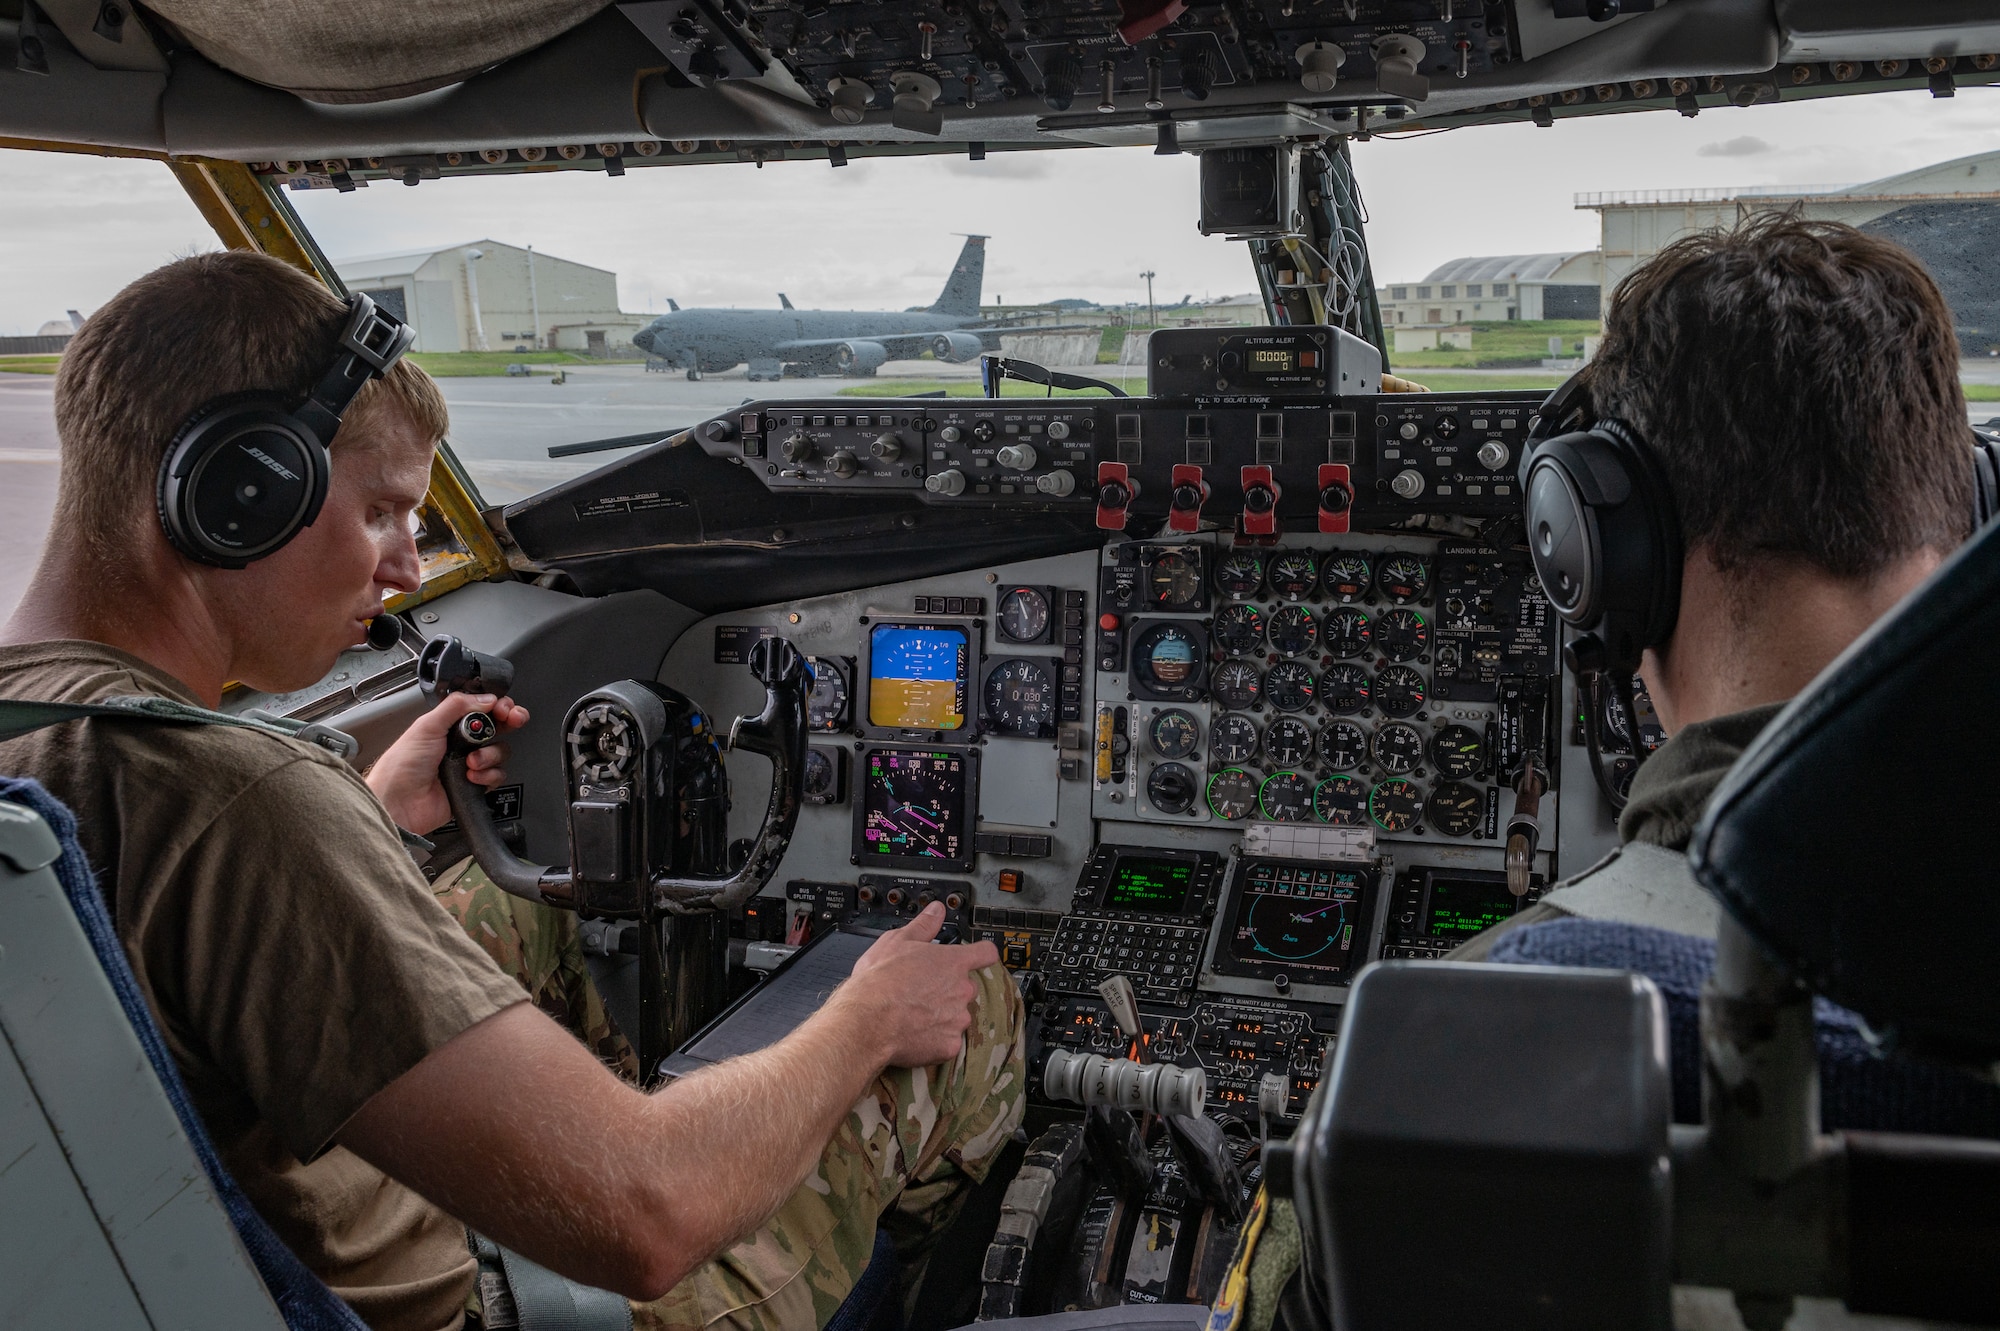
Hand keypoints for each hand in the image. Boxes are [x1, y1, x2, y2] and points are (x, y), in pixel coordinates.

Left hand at [366, 693, 529, 834]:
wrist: (399, 803)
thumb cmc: (402, 766)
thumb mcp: (427, 726)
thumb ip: (457, 706)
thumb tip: (487, 697)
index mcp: (449, 724)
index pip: (482, 708)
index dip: (498, 705)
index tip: (504, 707)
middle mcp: (461, 743)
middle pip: (498, 727)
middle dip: (509, 721)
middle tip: (512, 720)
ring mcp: (469, 764)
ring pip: (499, 752)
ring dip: (490, 755)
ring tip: (471, 761)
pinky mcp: (474, 785)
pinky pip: (496, 776)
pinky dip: (488, 776)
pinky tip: (470, 778)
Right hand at [838, 903, 999, 1068]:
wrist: (867, 1020)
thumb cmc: (880, 981)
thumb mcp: (898, 941)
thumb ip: (924, 925)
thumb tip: (937, 911)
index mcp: (953, 962)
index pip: (985, 953)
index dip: (981, 954)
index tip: (977, 957)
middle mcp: (962, 990)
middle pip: (966, 988)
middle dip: (949, 990)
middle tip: (923, 992)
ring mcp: (957, 1018)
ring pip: (957, 1015)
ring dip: (942, 1015)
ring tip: (914, 1013)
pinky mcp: (950, 1045)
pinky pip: (948, 1041)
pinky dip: (935, 1039)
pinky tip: (915, 1033)